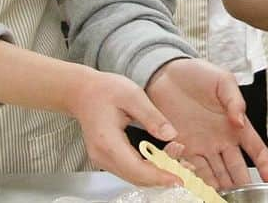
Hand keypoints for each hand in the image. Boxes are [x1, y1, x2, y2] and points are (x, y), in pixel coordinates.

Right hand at [65, 69, 181, 188]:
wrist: (82, 91)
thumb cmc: (105, 90)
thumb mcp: (132, 95)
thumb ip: (152, 116)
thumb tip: (171, 135)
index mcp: (108, 141)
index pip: (136, 169)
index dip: (159, 176)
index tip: (178, 178)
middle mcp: (103, 156)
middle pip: (136, 177)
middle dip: (162, 175)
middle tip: (185, 167)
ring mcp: (103, 160)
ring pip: (134, 177)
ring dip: (156, 173)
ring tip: (176, 160)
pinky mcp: (106, 159)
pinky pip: (129, 171)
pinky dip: (147, 168)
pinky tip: (161, 158)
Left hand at [147, 58, 267, 188]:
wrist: (166, 73)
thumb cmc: (197, 74)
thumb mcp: (222, 80)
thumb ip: (234, 100)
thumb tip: (240, 121)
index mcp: (234, 124)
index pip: (254, 147)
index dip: (264, 162)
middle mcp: (220, 139)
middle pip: (236, 167)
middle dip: (242, 184)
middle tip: (245, 197)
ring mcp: (202, 145)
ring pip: (216, 173)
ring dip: (221, 186)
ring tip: (224, 197)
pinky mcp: (182, 147)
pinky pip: (192, 168)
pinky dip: (198, 179)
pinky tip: (201, 188)